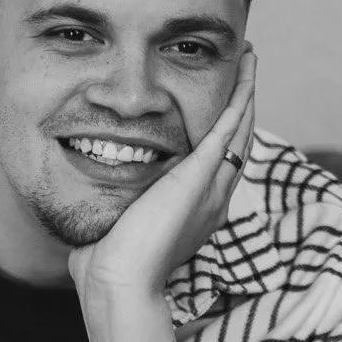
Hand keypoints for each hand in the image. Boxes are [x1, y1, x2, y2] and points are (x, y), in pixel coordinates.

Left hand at [68, 46, 256, 302]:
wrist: (118, 282)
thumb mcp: (117, 223)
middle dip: (241, 103)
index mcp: (195, 210)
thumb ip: (115, 205)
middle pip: (237, 141)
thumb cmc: (108, 264)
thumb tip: (93, 192)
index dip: (222, 131)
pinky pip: (230, 127)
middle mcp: (212, 198)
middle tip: (244, 69)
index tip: (219, 104)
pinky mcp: (200, 176)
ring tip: (249, 59)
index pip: (216, 162)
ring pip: (240, 129)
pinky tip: (245, 71)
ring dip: (246, 92)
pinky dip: (240, 96)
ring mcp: (211, 187)